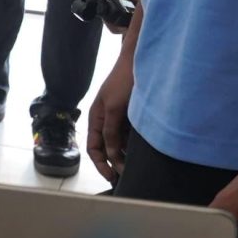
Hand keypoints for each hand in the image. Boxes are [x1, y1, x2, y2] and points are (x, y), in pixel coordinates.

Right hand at [86, 56, 133, 183]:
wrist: (140, 61)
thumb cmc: (123, 81)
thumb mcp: (114, 108)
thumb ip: (111, 132)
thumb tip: (111, 155)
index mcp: (95, 118)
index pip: (93, 148)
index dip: (100, 164)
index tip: (112, 176)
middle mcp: (106, 121)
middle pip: (107, 148)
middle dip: (115, 163)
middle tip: (127, 175)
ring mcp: (120, 119)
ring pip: (120, 143)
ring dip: (127, 154)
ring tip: (137, 166)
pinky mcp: (132, 116)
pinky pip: (131, 135)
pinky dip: (135, 144)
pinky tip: (144, 151)